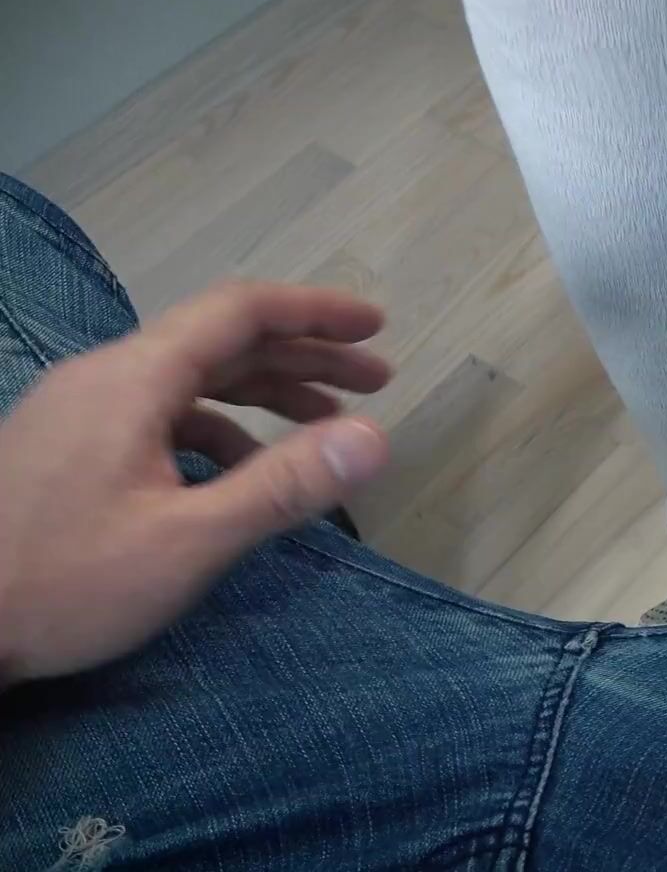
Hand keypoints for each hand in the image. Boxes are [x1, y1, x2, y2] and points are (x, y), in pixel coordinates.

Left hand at [0, 281, 392, 684]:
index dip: (315, 313)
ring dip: (264, 395)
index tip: (376, 328)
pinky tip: (241, 476)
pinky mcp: (64, 448)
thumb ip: (285, 485)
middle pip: (220, 341)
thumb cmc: (61, 584)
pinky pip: (158, 413)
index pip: (240, 311)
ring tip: (324, 428)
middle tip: (376, 382)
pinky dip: (218, 428)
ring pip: (189, 379)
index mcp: (134, 379)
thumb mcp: (188, 541)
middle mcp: (104, 377)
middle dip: (304, 357)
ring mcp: (78, 412)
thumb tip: (377, 437)